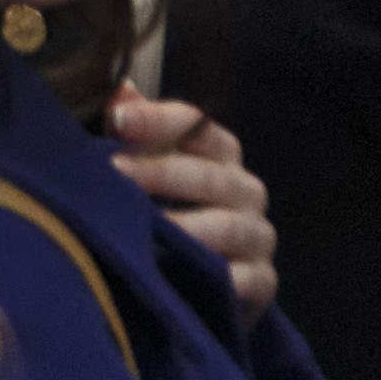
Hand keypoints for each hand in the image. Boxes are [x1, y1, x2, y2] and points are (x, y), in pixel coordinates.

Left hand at [105, 90, 278, 319]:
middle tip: (117, 173)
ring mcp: (257, 236)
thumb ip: (135, 133)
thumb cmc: (170, 214)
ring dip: (184, 226)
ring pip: (226, 225)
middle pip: (210, 174)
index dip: (157, 119)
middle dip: (161, 172)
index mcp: (221, 154)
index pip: (197, 124)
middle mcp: (246, 189)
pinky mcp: (262, 282)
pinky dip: (213, 276)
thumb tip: (122, 92)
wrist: (202, 287)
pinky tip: (179, 273)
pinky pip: (242, 278)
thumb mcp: (148, 170)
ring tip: (146, 228)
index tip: (118, 120)